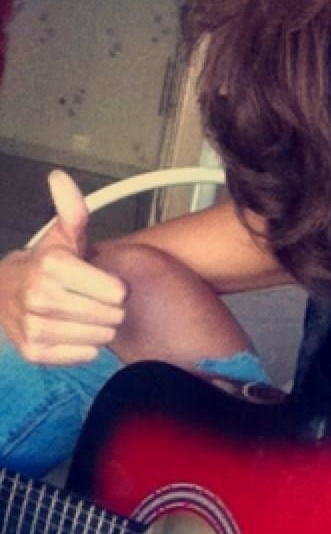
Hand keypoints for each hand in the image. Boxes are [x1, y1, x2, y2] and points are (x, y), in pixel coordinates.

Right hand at [0, 171, 126, 363]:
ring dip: (100, 328)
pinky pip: (84, 355)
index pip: (116, 292)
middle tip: (96, 301)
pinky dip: (86, 347)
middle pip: (111, 316)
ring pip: (100, 337)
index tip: (105, 283)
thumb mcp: (63, 236)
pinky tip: (74, 332)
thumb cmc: (46, 266)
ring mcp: (35, 326)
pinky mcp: (34, 352)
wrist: (5, 295)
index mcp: (52, 265)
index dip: (116, 288)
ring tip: (85, 315)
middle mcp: (39, 296)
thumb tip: (60, 178)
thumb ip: (72, 210)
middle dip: (111, 310)